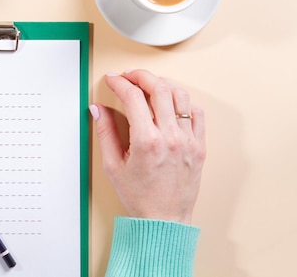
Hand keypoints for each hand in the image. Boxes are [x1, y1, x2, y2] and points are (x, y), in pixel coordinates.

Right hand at [90, 69, 205, 223]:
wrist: (164, 220)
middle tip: (129, 76)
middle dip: (141, 75)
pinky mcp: (199, 146)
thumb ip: (105, 132)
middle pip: (158, 88)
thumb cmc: (139, 197)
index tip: (112, 80)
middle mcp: (170, 137)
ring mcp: (188, 140)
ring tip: (150, 85)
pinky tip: (172, 102)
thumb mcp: (113, 166)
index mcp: (146, 141)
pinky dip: (184, 101)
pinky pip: (197, 112)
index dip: (119, 83)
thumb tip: (98, 109)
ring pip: (180, 95)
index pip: (133, 97)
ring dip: (163, 84)